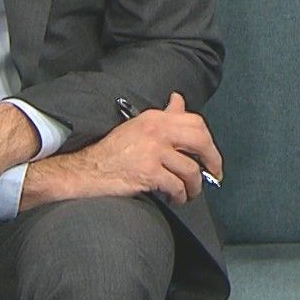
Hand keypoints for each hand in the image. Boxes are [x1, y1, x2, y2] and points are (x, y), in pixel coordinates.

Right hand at [22, 93, 222, 208]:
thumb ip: (163, 115)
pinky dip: (179, 196)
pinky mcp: (148, 173)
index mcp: (155, 118)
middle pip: (200, 141)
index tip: (211, 156)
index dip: (209, 141)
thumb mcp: (137, 126)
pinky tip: (173, 199)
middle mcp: (156, 131)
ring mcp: (153, 152)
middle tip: (213, 176)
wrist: (86, 171)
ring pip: (191, 170)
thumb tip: (178, 100)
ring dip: (194, 187)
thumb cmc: (111, 151)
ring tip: (188, 194)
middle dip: (212, 161)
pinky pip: (176, 186)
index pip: (196, 122)